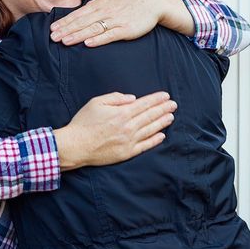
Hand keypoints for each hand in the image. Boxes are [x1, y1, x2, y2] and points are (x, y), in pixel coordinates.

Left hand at [49, 0, 195, 46]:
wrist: (154, 1)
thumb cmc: (133, 0)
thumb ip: (98, 4)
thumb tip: (84, 10)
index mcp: (102, 3)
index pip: (80, 13)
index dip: (66, 21)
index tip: (53, 27)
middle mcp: (106, 11)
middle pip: (83, 21)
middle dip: (66, 29)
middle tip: (52, 36)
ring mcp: (116, 20)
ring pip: (93, 28)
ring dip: (77, 35)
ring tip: (64, 41)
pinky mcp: (126, 29)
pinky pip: (110, 35)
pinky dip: (98, 39)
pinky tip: (87, 43)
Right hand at [53, 91, 175, 169]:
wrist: (76, 145)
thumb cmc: (84, 122)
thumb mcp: (96, 102)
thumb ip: (116, 98)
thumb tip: (133, 98)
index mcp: (121, 113)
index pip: (144, 104)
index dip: (156, 99)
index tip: (166, 96)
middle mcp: (128, 127)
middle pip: (150, 116)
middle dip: (164, 109)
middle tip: (174, 105)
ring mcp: (129, 141)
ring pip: (150, 130)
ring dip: (162, 122)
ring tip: (171, 117)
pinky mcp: (127, 153)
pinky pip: (145, 146)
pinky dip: (154, 140)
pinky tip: (162, 135)